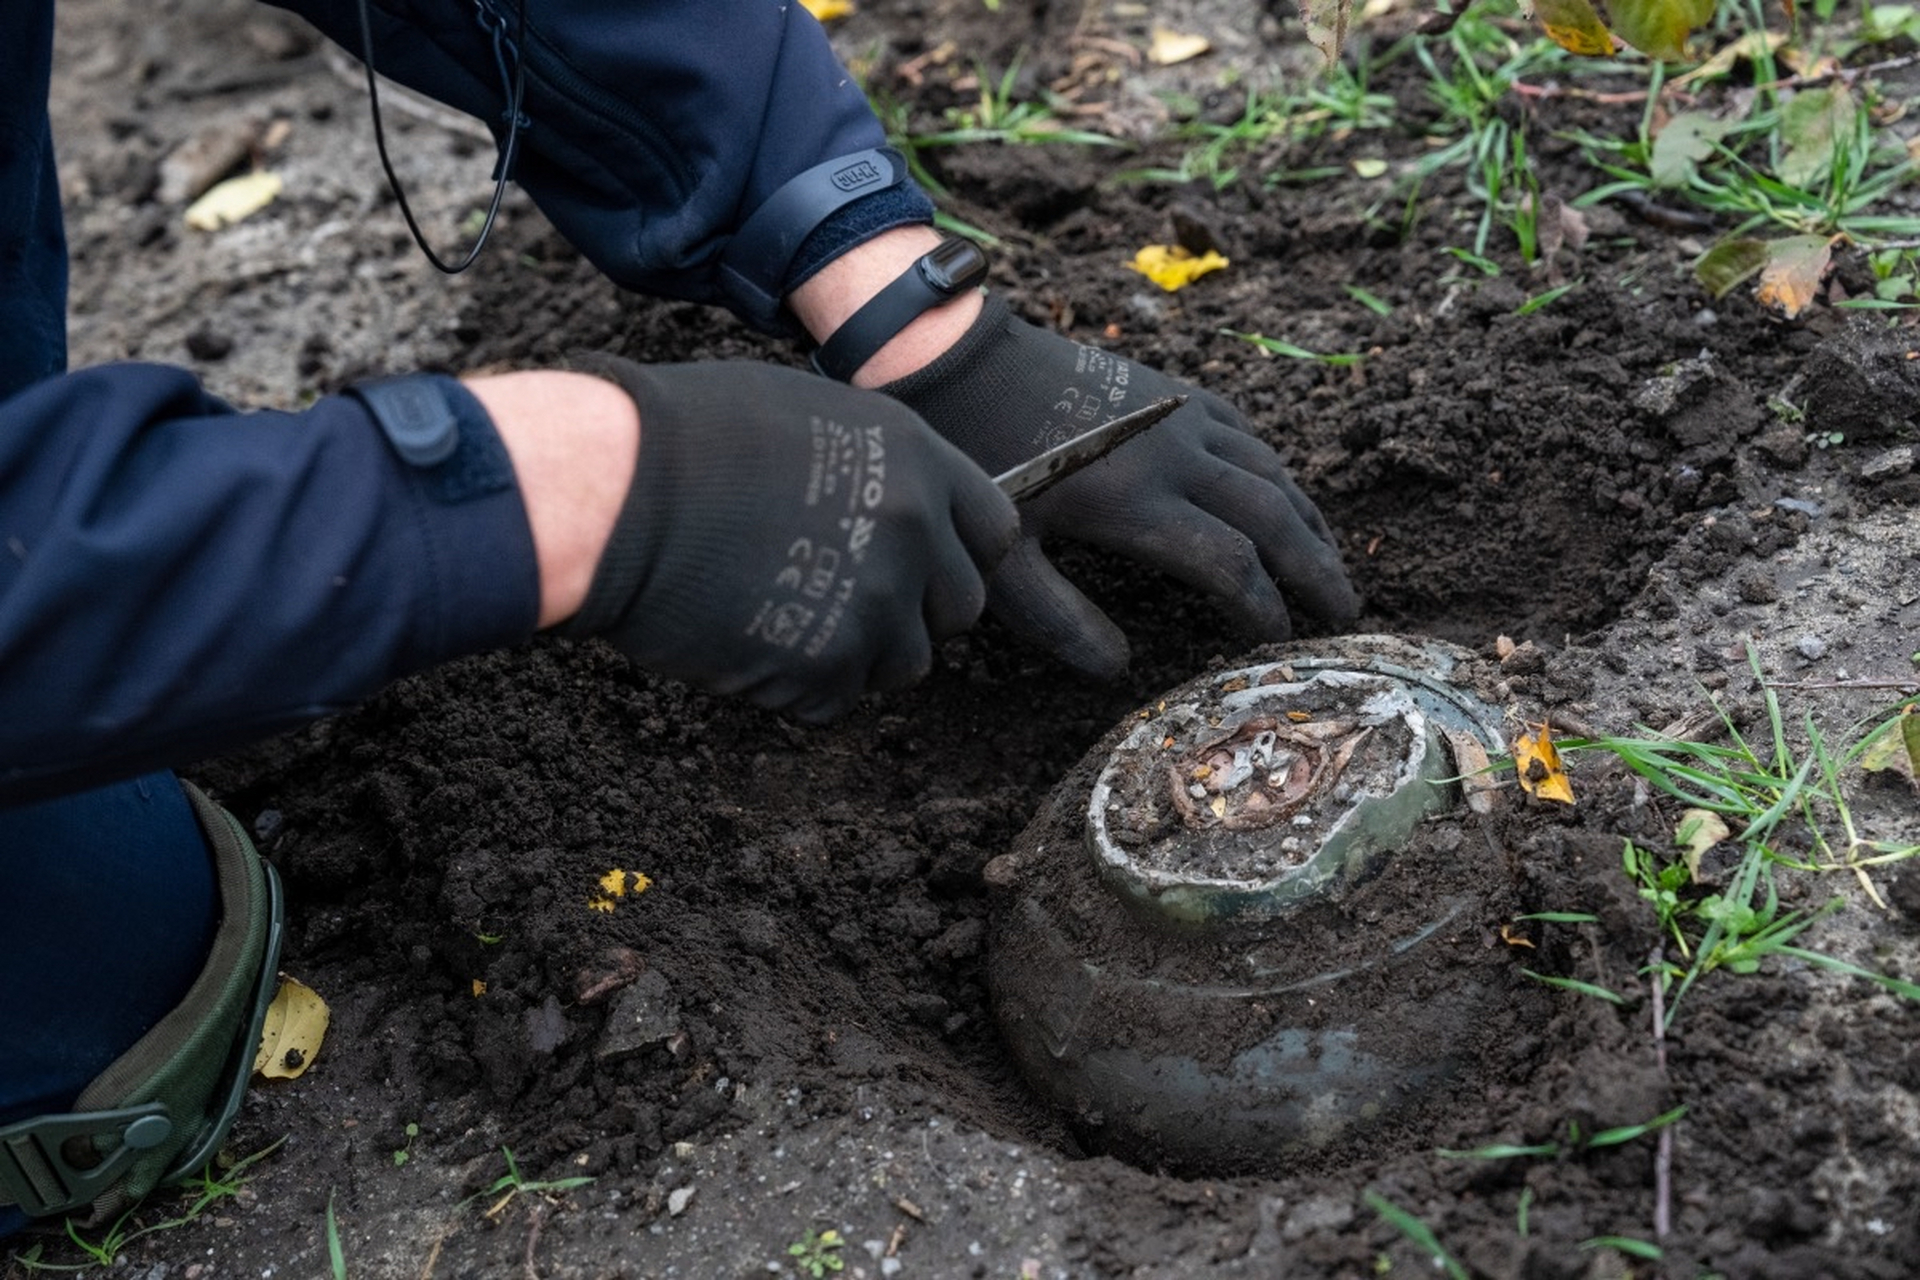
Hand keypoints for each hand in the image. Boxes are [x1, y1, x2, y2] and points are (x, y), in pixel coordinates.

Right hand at [555, 357, 1016, 720]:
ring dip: (853, 654)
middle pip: (957, 608)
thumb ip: (875, 468)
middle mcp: (913, 530)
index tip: (920, 563)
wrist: (613, 488)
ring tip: (779, 614)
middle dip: (911, 612)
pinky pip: (834, 699)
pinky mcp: (826, 667)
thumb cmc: (683, 435)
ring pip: (902, 663)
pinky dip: (794, 687)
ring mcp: (875, 603)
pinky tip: (743, 639)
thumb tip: (897, 504)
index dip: (956, 554)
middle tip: (839, 598)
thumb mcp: (809, 415)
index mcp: (916, 459)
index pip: (992, 530)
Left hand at [879, 294, 1358, 677]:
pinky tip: (1287, 492)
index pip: (1230, 564)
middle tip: (1347, 614)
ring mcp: (1181, 417)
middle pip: (1273, 517)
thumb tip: (1117, 671)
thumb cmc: (981, 460)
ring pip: (1270, 471)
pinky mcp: (1174, 392)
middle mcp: (1177, 457)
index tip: (1279, 643)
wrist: (966, 359)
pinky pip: (1246, 433)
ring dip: (1308, 521)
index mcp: (1139, 503)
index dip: (1264, 608)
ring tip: (1332, 562)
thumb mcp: (1002, 552)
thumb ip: (1057, 616)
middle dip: (1315, 569)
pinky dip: (1278, 470)